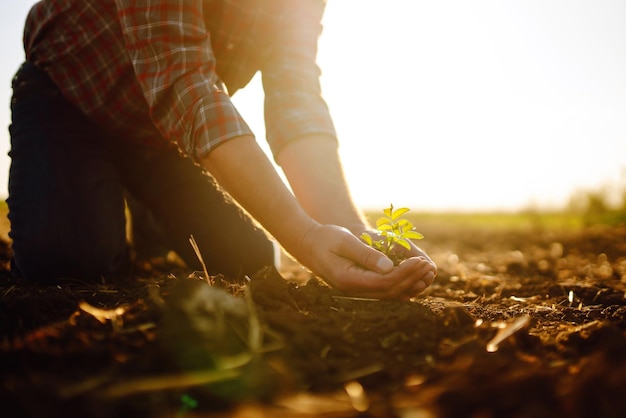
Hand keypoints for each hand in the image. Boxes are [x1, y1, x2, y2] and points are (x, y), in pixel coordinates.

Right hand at [296, 224, 436, 299]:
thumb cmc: (325, 238)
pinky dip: (400, 285)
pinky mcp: (359, 286)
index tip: (420, 260)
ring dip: (409, 283)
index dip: (405, 273)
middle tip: (428, 264)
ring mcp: (356, 291)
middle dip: (412, 278)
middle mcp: (353, 290)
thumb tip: (390, 267)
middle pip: (390, 291)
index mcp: (349, 280)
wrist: (307, 244)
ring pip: (389, 294)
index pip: (385, 282)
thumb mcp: (345, 241)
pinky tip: (413, 277)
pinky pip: (384, 291)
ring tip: (425, 271)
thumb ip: (366, 254)